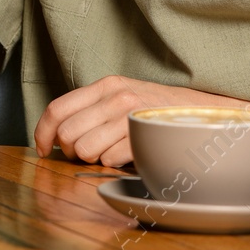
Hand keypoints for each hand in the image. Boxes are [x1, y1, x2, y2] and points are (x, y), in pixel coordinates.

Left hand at [34, 76, 230, 165]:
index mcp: (106, 85)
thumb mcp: (124, 98)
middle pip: (67, 134)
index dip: (42, 133)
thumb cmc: (161, 111)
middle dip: (70, 152)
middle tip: (86, 155)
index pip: (57, 109)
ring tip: (111, 154)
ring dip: (94, 159)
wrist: (207, 114)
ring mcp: (130, 114)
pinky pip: (110, 159)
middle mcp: (116, 96)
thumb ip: (93, 109)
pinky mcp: (144, 135)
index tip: (42, 150)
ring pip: (85, 150)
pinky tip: (129, 155)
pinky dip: (114, 163)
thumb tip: (58, 134)